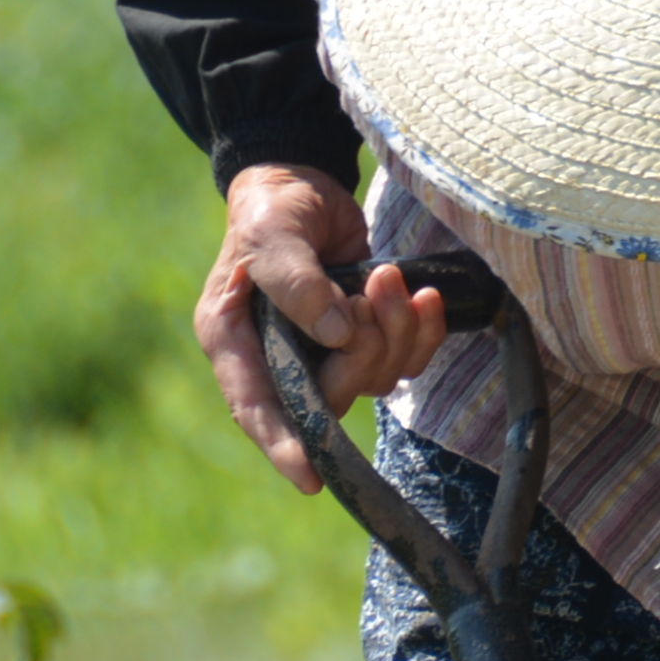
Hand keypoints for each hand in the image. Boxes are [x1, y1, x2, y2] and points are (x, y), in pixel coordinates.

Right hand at [199, 164, 446, 490]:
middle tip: (371, 292)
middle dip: (365, 349)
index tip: (310, 477)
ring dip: (396, 331)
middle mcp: (278, 358)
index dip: (282, 444)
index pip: (256, 406)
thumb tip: (335, 333)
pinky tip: (424, 297)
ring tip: (390, 277)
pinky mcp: (364, 338)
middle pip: (331, 394)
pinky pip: (404, 360)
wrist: (304, 182)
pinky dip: (421, 332)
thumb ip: (296, 282)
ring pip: (374, 378)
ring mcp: (324, 351)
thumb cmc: (272, 209)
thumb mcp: (270, 234)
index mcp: (235, 342)